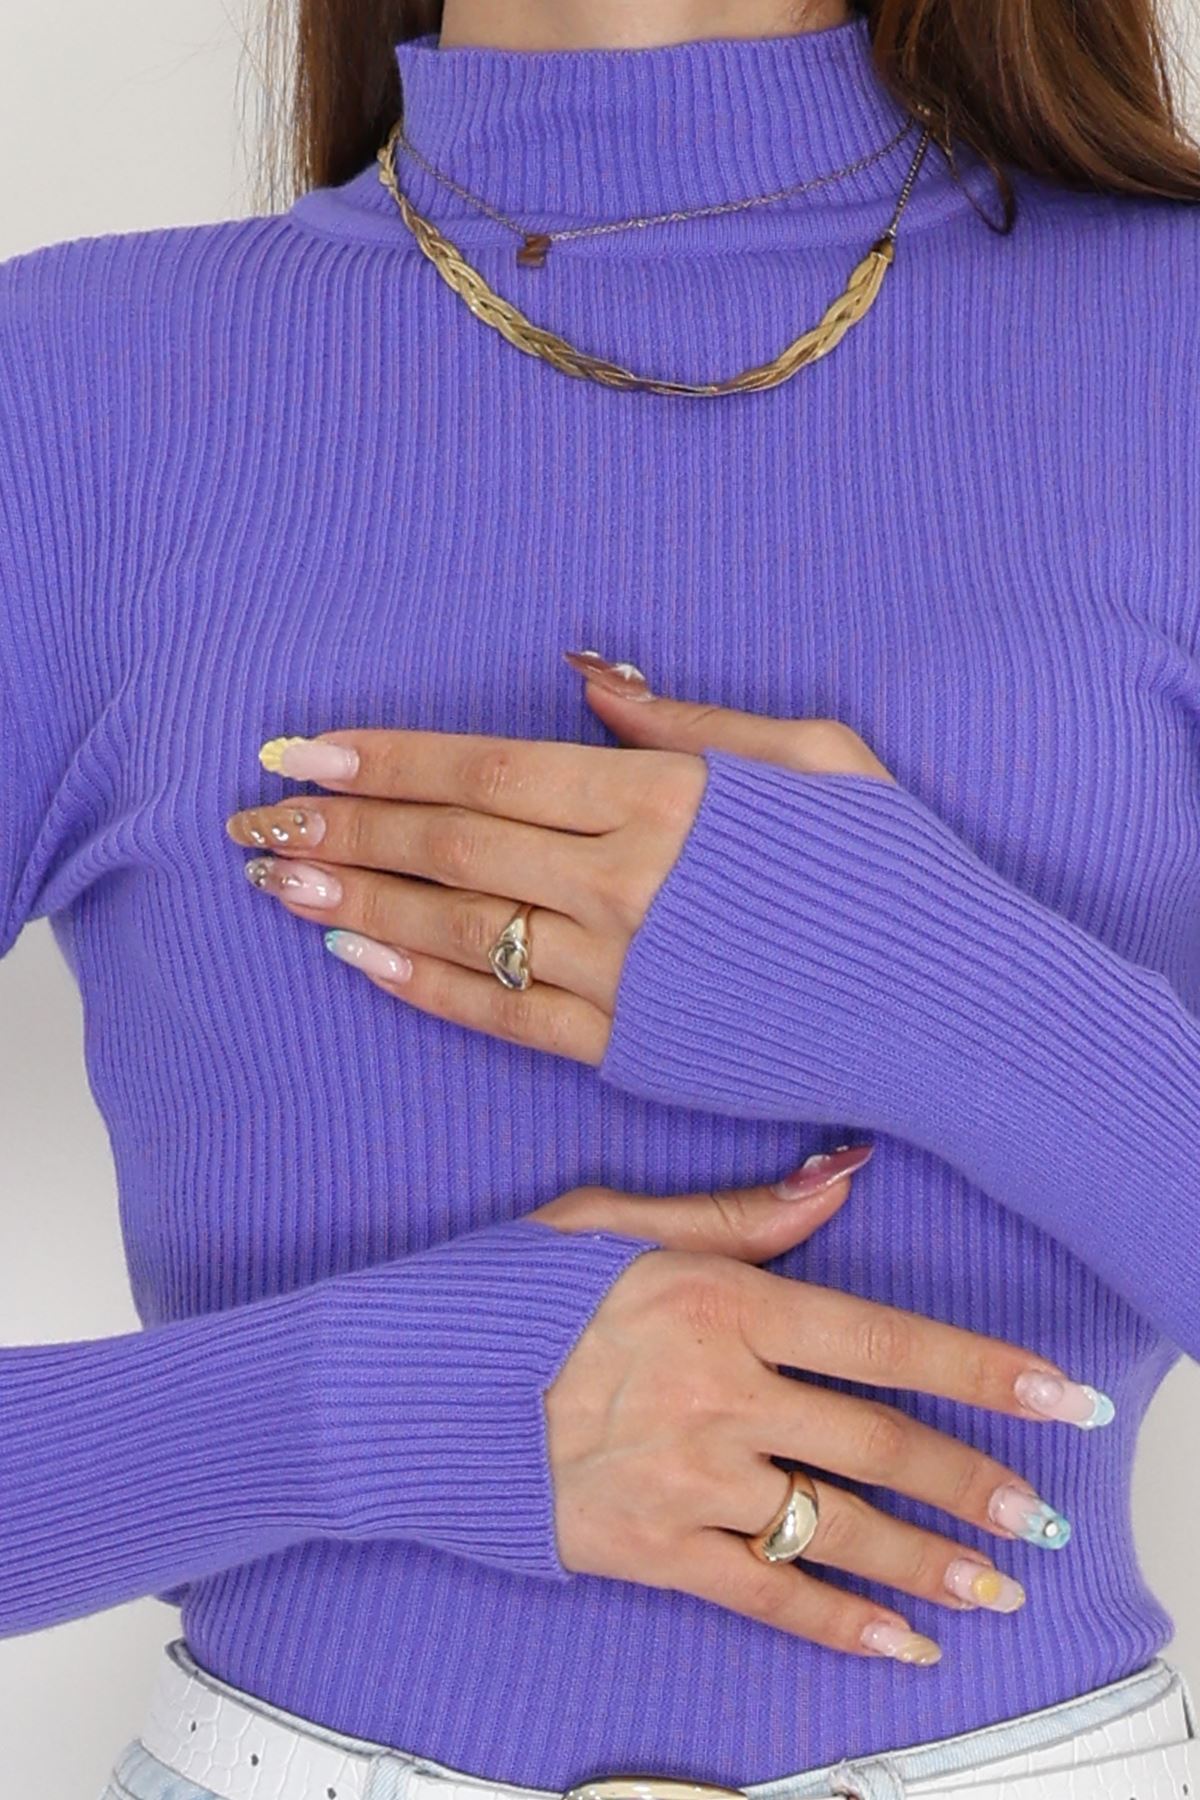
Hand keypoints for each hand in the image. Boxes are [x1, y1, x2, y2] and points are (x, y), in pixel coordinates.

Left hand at [226, 652, 895, 1062]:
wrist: (953, 1008)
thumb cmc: (895, 871)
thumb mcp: (811, 758)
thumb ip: (685, 724)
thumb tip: (584, 676)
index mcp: (666, 798)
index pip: (487, 768)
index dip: (384, 756)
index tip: (303, 745)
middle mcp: (627, 884)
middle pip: (450, 845)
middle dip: (342, 824)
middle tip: (255, 814)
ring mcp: (623, 975)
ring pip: (457, 928)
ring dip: (355, 900)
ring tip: (275, 878)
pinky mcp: (630, 1052)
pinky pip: (501, 1015)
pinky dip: (422, 985)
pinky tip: (355, 958)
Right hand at [531, 1155, 1105, 1664]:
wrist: (391, 1392)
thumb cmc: (496, 1297)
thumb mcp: (607, 1225)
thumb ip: (735, 1213)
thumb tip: (842, 1177)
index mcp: (713, 1300)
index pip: (879, 1337)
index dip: (978, 1369)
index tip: (1054, 1397)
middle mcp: (713, 1392)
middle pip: (875, 1442)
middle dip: (972, 1481)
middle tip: (1039, 1510)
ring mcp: (682, 1480)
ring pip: (835, 1529)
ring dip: (928, 1563)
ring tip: (996, 1586)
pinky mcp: (645, 1551)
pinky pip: (764, 1599)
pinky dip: (840, 1627)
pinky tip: (900, 1644)